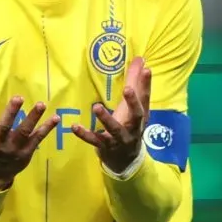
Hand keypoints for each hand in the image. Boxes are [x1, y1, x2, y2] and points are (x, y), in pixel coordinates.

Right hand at [0, 81, 59, 190]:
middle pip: (5, 125)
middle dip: (11, 112)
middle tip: (18, 97)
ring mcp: (12, 148)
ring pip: (23, 132)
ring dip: (33, 118)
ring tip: (42, 104)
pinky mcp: (25, 152)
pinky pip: (37, 139)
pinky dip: (46, 129)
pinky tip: (55, 118)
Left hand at [71, 57, 151, 172]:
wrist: (126, 161)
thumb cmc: (130, 127)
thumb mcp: (134, 108)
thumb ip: (136, 83)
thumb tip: (140, 60)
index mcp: (141, 116)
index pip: (145, 98)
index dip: (146, 84)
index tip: (147, 69)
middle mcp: (134, 127)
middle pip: (136, 115)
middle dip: (133, 102)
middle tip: (127, 89)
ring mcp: (120, 139)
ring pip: (114, 129)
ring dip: (106, 118)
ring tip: (96, 107)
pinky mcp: (106, 147)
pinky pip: (95, 140)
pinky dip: (85, 134)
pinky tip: (74, 126)